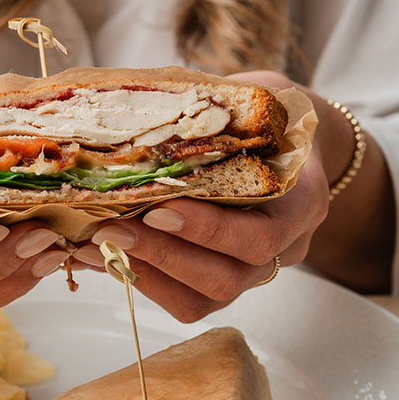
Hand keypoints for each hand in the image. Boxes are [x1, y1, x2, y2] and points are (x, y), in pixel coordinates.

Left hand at [73, 71, 336, 321]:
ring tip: (96, 245)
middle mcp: (284, 247)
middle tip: (111, 230)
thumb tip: (139, 103)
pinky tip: (102, 255)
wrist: (285, 143)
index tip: (158, 209)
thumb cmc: (266, 118)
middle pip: (228, 277)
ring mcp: (254, 271)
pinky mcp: (223, 281)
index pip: (260, 236)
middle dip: (163, 256)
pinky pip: (185, 300)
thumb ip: (210, 107)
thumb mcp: (252, 100)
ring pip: (203, 299)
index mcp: (302, 203)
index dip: (207, 230)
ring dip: (145, 273)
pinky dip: (140, 279)